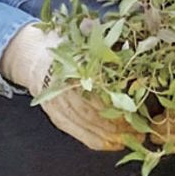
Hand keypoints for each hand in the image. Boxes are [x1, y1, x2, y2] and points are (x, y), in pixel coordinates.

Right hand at [0, 24, 139, 151]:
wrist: (33, 56)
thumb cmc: (64, 44)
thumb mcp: (80, 35)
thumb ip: (98, 34)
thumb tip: (122, 31)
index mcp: (71, 67)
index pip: (99, 91)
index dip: (119, 103)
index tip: (139, 109)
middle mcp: (62, 87)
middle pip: (95, 111)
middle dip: (119, 124)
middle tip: (141, 130)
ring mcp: (57, 104)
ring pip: (87, 125)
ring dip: (111, 135)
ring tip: (131, 139)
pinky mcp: (55, 115)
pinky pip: (77, 132)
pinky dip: (95, 141)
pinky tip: (112, 144)